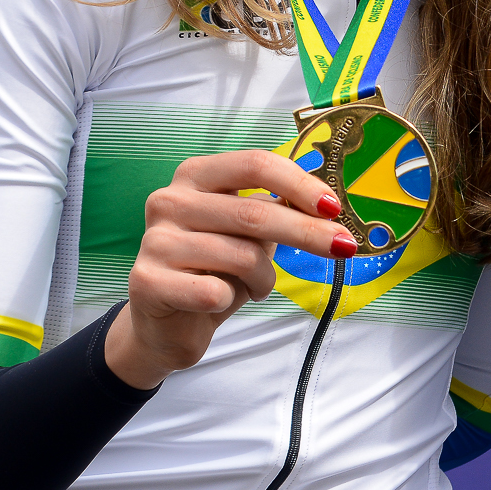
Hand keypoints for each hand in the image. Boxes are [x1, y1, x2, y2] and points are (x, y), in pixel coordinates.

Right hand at [103, 149, 357, 389]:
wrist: (164, 324)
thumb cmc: (213, 269)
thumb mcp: (247, 233)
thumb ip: (276, 211)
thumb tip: (328, 205)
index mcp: (197, 175)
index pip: (255, 165)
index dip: (299, 184)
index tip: (333, 207)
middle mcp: (170, 200)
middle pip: (254, 211)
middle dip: (307, 232)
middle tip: (343, 247)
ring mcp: (155, 240)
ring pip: (241, 256)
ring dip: (264, 278)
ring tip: (257, 286)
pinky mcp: (147, 282)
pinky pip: (213, 291)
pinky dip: (232, 299)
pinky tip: (220, 300)